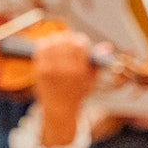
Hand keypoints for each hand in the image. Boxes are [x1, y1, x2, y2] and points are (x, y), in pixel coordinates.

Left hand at [31, 30, 95, 146]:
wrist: (59, 110)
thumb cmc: (77, 93)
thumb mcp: (91, 79)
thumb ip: (98, 62)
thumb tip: (107, 46)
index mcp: (79, 71)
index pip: (80, 44)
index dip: (81, 41)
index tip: (80, 44)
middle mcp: (65, 69)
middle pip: (66, 41)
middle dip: (68, 38)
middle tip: (68, 41)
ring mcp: (51, 69)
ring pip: (52, 42)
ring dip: (56, 39)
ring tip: (58, 42)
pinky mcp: (40, 70)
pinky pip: (40, 49)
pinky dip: (44, 44)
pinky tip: (48, 46)